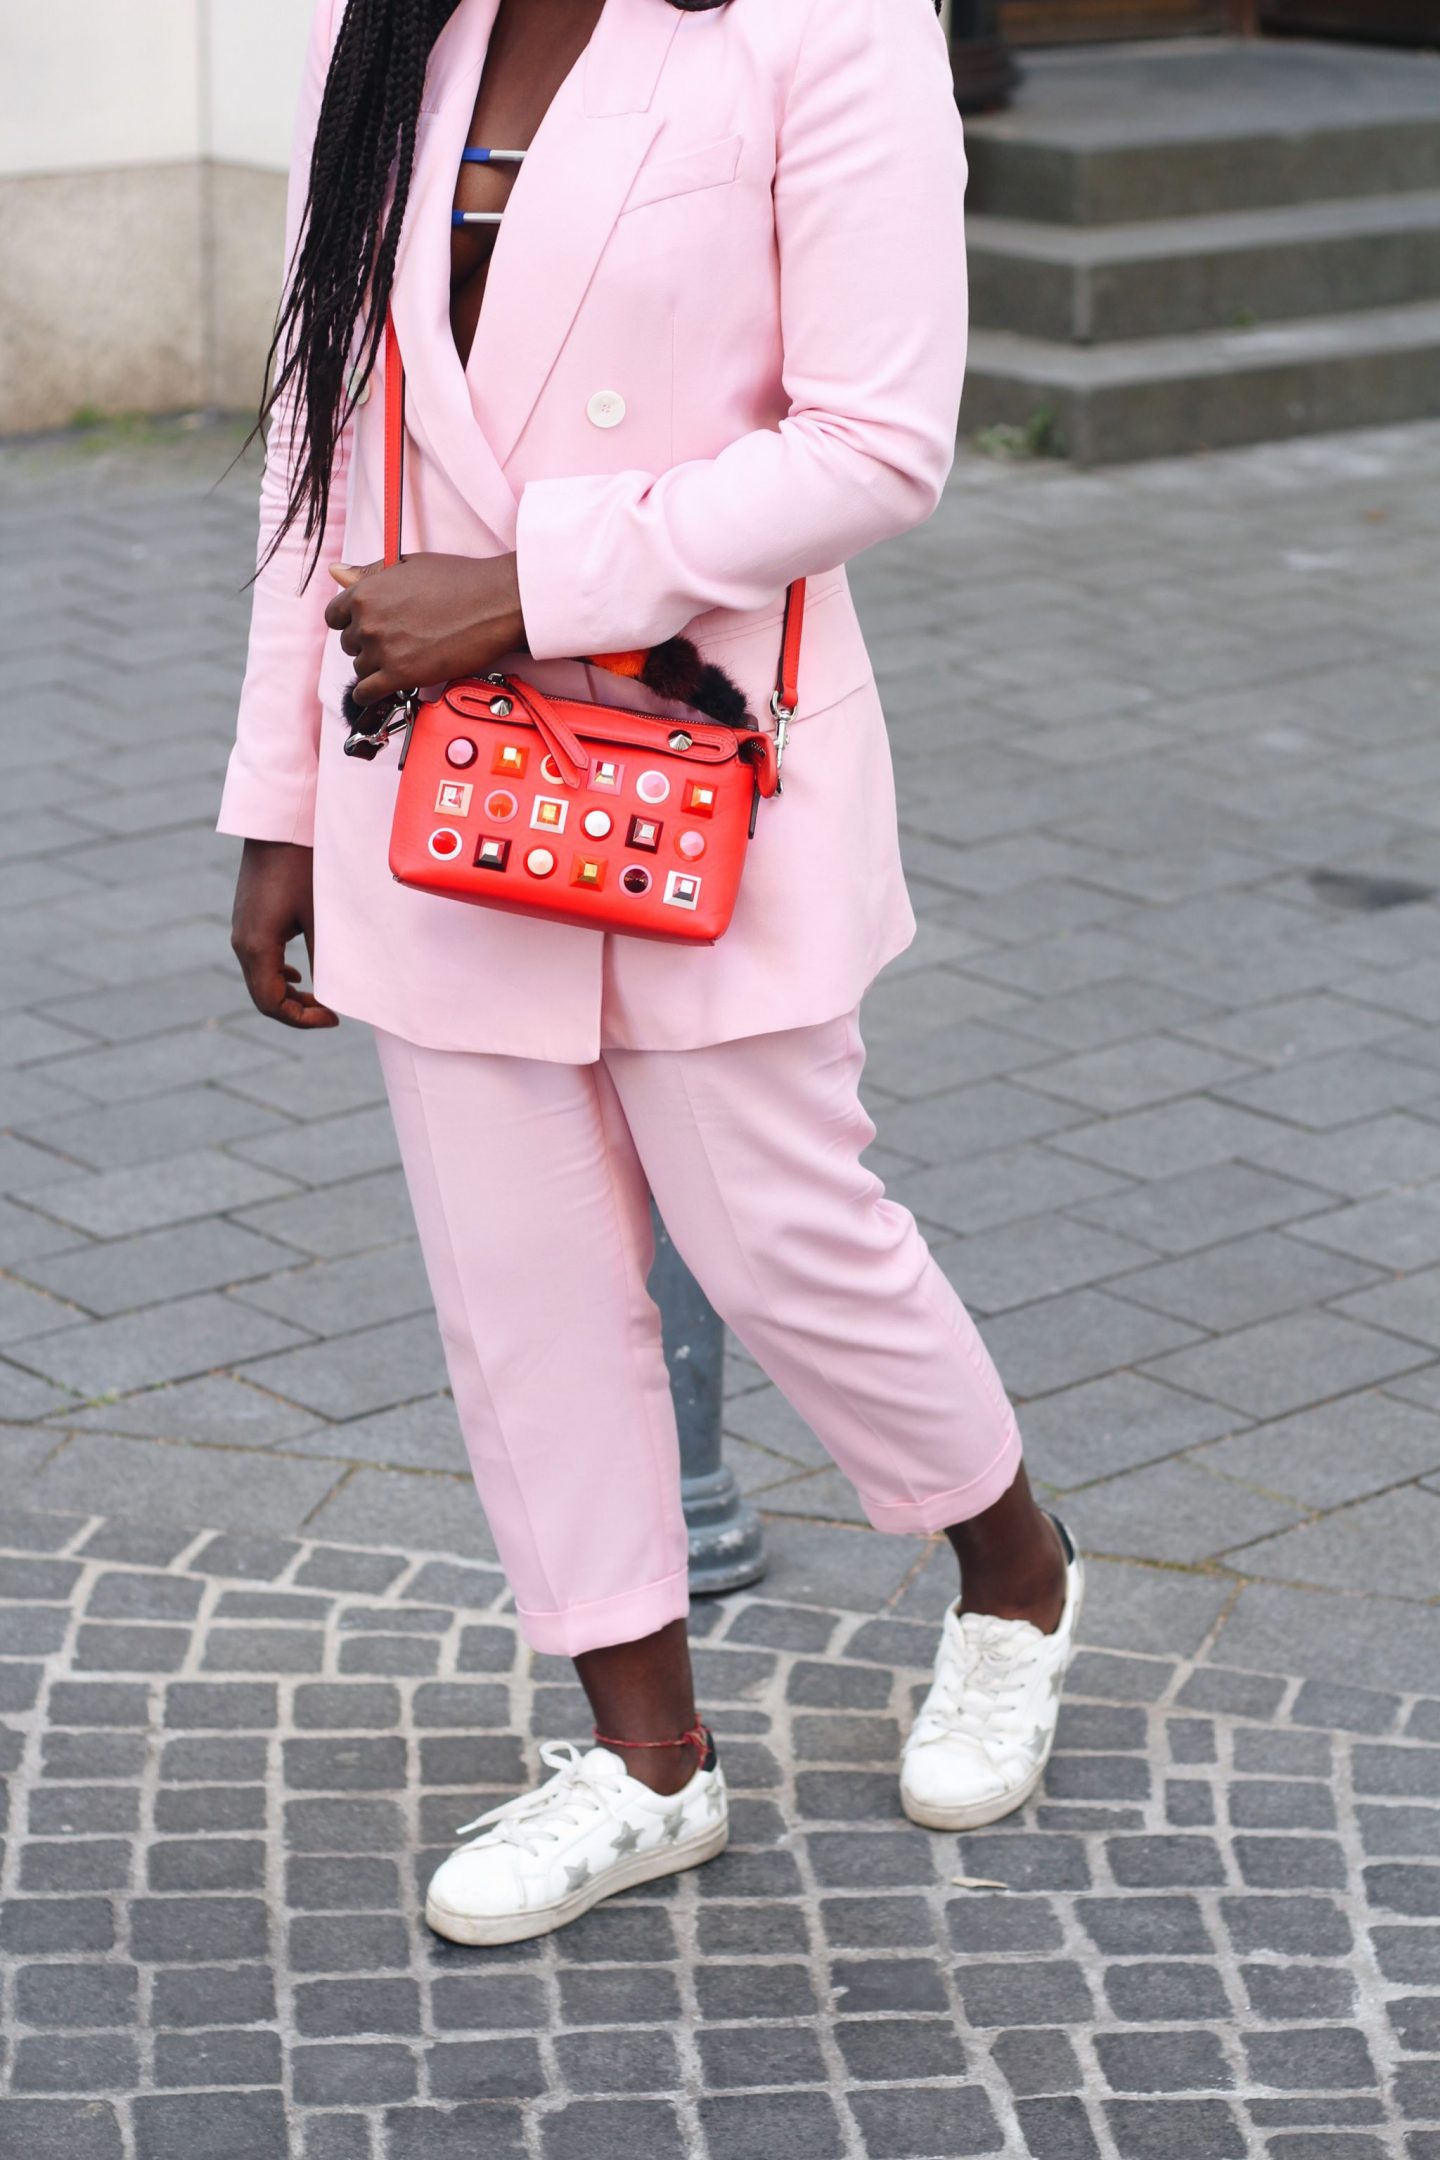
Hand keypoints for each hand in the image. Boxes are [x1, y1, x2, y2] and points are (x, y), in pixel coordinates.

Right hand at [230, 839, 338, 1029]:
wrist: (279, 824)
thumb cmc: (302, 866)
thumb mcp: (319, 916)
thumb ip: (325, 959)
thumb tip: (336, 994)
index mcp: (256, 946)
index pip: (271, 1003)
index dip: (301, 1020)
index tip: (333, 1018)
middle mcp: (242, 942)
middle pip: (264, 996)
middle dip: (297, 1011)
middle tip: (331, 1014)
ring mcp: (243, 930)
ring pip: (261, 979)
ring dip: (289, 993)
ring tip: (320, 999)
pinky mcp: (249, 918)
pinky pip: (260, 959)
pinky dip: (280, 974)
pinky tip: (300, 972)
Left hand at [324, 552, 526, 706]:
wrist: (493, 602)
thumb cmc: (458, 580)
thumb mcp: (407, 566)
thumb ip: (369, 573)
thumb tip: (335, 572)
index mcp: (365, 592)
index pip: (334, 616)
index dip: (352, 622)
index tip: (369, 626)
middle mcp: (367, 621)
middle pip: (349, 644)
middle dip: (368, 644)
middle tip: (397, 642)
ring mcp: (382, 650)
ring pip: (361, 669)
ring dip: (377, 668)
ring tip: (403, 660)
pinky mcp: (400, 675)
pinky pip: (366, 693)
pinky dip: (371, 694)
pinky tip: (384, 687)